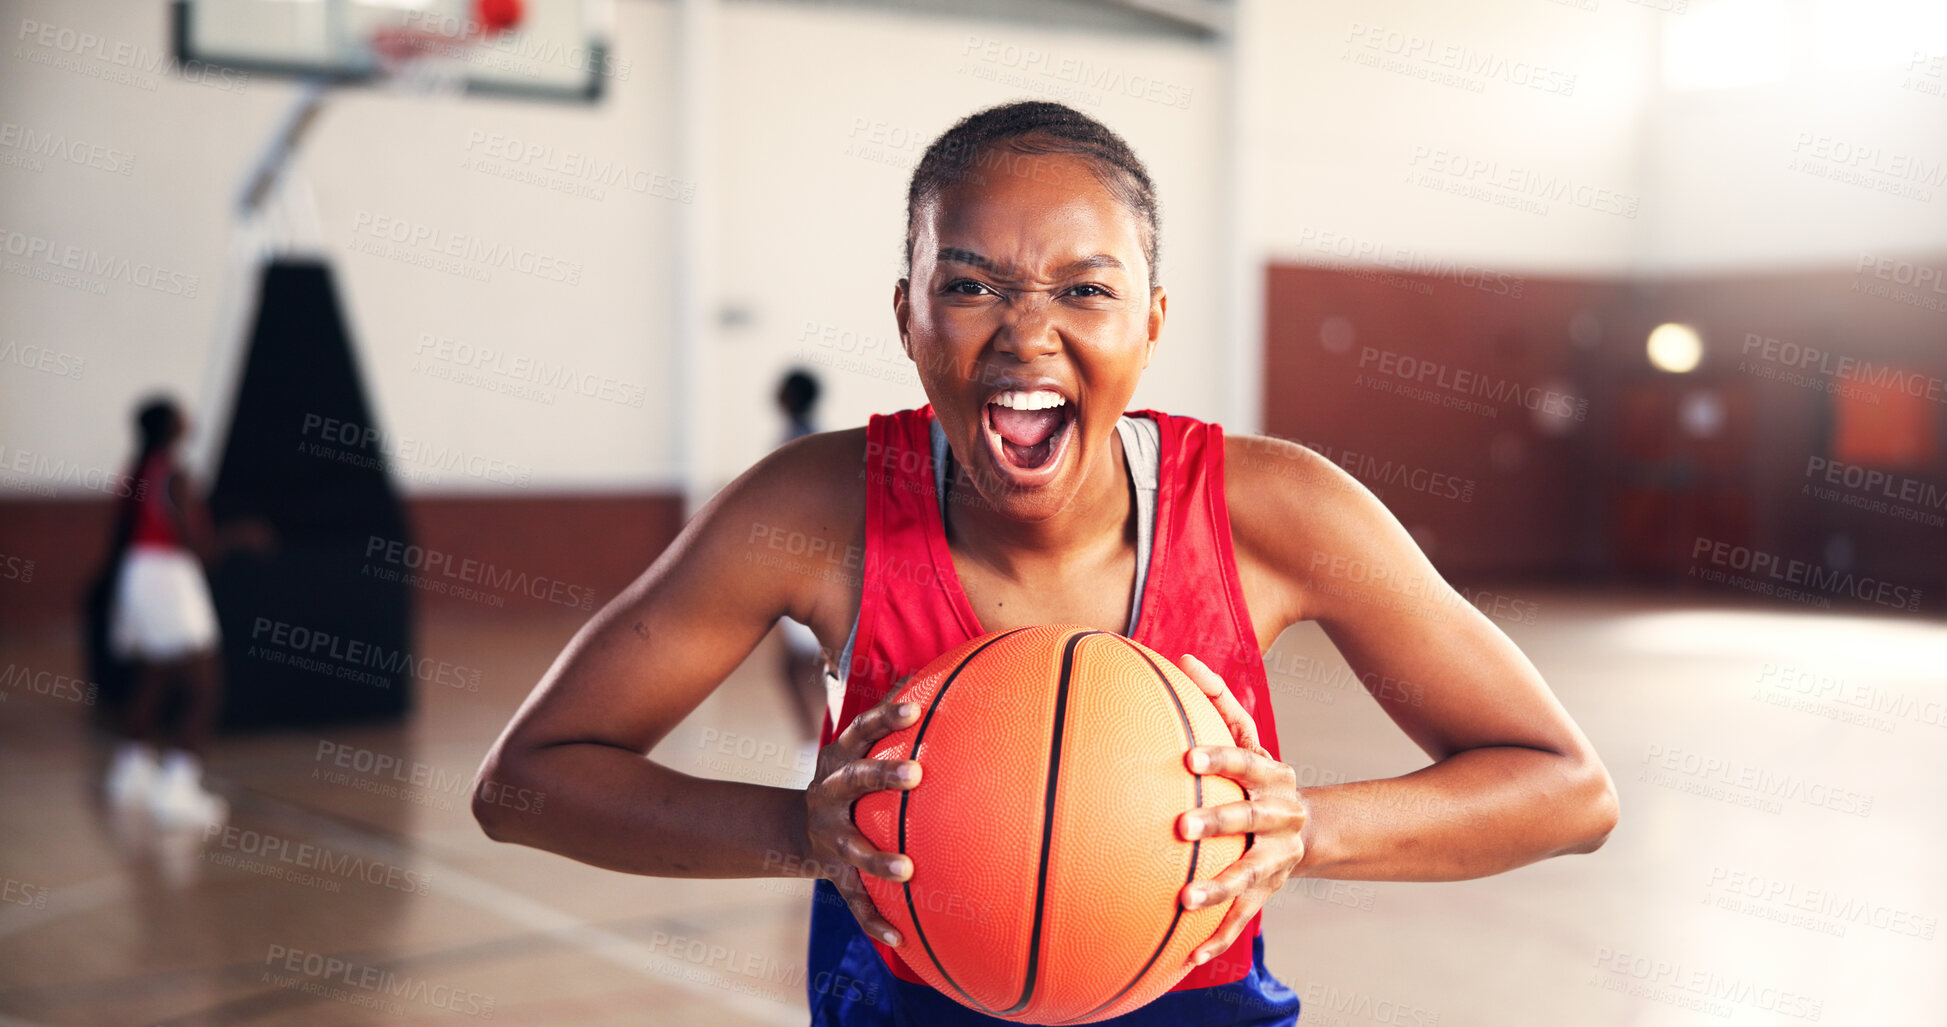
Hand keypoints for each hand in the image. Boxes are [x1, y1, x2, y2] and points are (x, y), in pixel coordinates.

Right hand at [800, 689, 922, 946]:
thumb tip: (945, 672)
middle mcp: (829, 795)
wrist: (798, 829)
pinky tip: (900, 938)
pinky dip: (874, 920)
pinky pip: (854, 901)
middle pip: (853, 782)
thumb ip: (891, 723)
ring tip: (907, 870)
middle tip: (916, 774)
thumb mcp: (858, 750)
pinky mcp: (834, 874)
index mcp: (839, 759)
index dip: (885, 718)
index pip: (861, 731)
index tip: (913, 709)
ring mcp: (830, 837)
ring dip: (877, 859)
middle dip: (882, 777)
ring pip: (853, 848)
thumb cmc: (851, 780)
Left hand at [1174, 653, 1308, 965]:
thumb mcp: (1247, 738)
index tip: (1189, 758)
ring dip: (1218, 888)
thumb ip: (1218, 700)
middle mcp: (1278, 816)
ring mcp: (1275, 856)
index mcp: (1270, 775)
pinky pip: (1243, 917)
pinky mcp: (1267, 890)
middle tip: (1182, 827)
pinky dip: (1217, 937)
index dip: (1221, 759)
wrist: (1304, 829)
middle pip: (1249, 818)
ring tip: (1185, 899)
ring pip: (1248, 874)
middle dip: (1218, 822)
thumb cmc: (1256, 774)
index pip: (1245, 761)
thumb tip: (1184, 657)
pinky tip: (1190, 956)